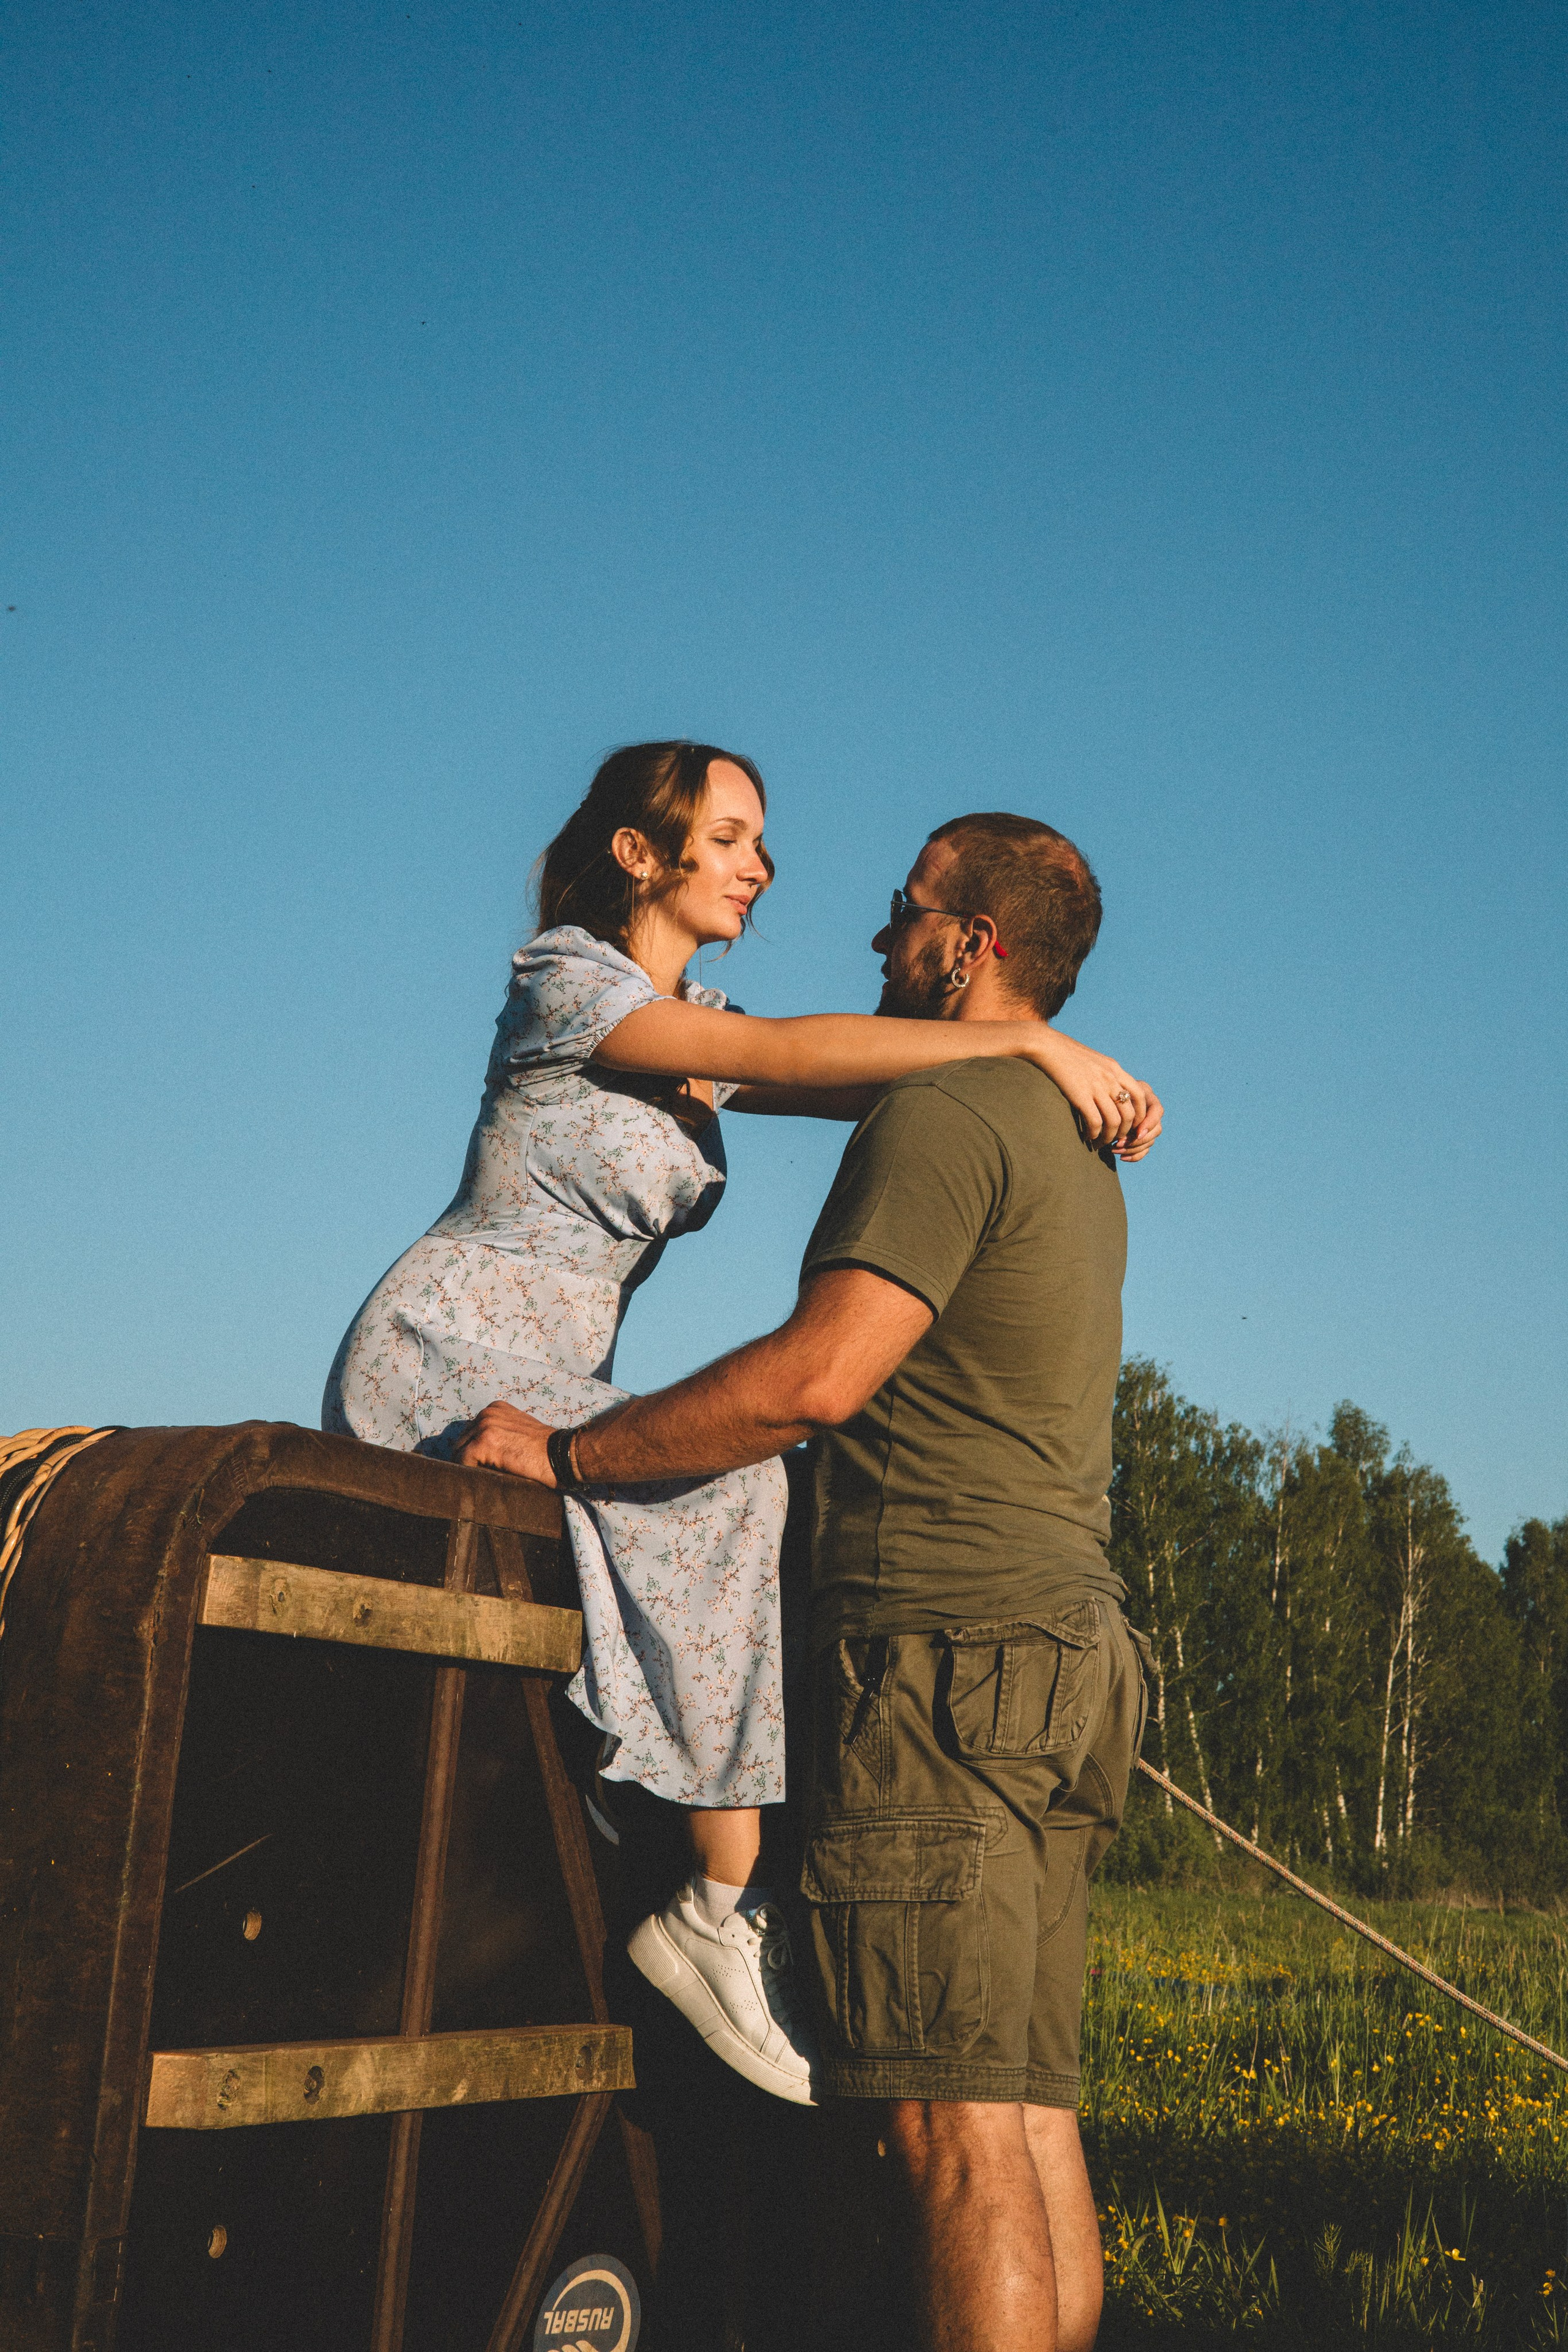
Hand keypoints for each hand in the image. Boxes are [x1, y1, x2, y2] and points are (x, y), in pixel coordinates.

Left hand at [455, 1401, 557, 1485]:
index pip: (469, 1433)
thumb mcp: (519, 1431)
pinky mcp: (484, 1443)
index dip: (473, 1453)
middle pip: (461, 1442)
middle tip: (484, 1476)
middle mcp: (487, 1413)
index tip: (483, 1467)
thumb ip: (500, 1433)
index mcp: (495, 1409)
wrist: (563, 1455)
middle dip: (469, 1460)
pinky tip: (487, 1480)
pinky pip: (463, 1462)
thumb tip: (477, 1455)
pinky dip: (470, 1473)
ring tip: (487, 1479)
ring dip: (470, 1468)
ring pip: (459, 1453)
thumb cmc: (545, 1450)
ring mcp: (485, 1426)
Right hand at [1026, 1025, 1163, 1156]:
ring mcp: (1097, 1087)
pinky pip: (1095, 1122)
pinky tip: (1087, 1137)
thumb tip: (1114, 1091)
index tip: (1131, 1126)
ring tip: (1100, 1143)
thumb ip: (1107, 1074)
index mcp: (1115, 1069)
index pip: (1140, 1096)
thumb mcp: (1095, 1061)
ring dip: (1108, 1137)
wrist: (1048, 1046)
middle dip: (1125, 1132)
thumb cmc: (1068, 1055)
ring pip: (1114, 1122)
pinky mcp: (1081, 1095)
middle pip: (1130, 1114)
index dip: (1140, 1115)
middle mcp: (1111, 1078)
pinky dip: (1094, 1134)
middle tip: (1115, 1140)